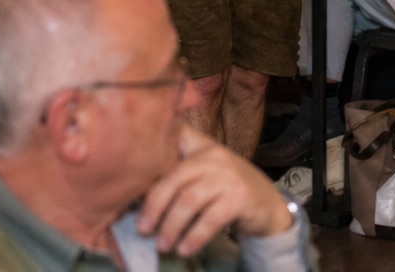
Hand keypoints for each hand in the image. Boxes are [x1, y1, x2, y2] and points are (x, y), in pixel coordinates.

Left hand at [137, 126, 293, 255]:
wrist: (267, 204)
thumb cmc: (224, 189)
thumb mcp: (202, 172)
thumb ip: (176, 174)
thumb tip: (134, 197)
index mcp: (198, 146)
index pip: (168, 145)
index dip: (146, 161)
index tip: (126, 184)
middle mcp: (212, 156)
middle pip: (173, 178)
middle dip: (153, 205)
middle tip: (142, 228)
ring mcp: (228, 176)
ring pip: (189, 200)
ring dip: (171, 226)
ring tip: (161, 244)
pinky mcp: (240, 198)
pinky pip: (210, 219)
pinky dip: (194, 236)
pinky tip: (184, 249)